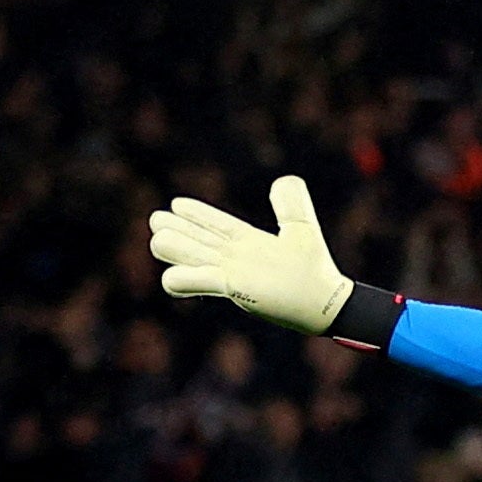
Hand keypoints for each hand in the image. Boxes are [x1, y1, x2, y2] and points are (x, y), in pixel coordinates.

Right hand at [149, 176, 354, 334]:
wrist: (325, 302)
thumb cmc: (315, 269)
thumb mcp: (301, 227)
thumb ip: (291, 203)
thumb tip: (281, 180)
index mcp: (249, 243)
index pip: (218, 224)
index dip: (199, 214)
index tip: (177, 203)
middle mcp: (237, 259)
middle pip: (201, 241)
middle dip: (179, 230)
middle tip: (155, 219)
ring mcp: (234, 275)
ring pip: (198, 259)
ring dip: (178, 250)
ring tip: (157, 240)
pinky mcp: (237, 290)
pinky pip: (206, 282)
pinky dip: (187, 280)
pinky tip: (170, 278)